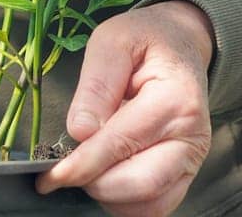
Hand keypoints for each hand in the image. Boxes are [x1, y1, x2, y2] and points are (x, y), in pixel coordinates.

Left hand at [35, 1, 214, 216]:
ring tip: (87, 168)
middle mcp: (191, 136)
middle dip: (95, 183)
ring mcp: (191, 159)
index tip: (50, 175)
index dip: (82, 163)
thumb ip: (96, 84)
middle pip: (140, 185)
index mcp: (175, 98)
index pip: (122, 143)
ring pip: (150, 204)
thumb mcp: (113, 41)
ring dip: (110, 196)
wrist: (179, 45)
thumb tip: (80, 132)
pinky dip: (126, 202)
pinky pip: (156, 206)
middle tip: (65, 169)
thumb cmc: (146, 41)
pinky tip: (106, 176)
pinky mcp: (185, 174)